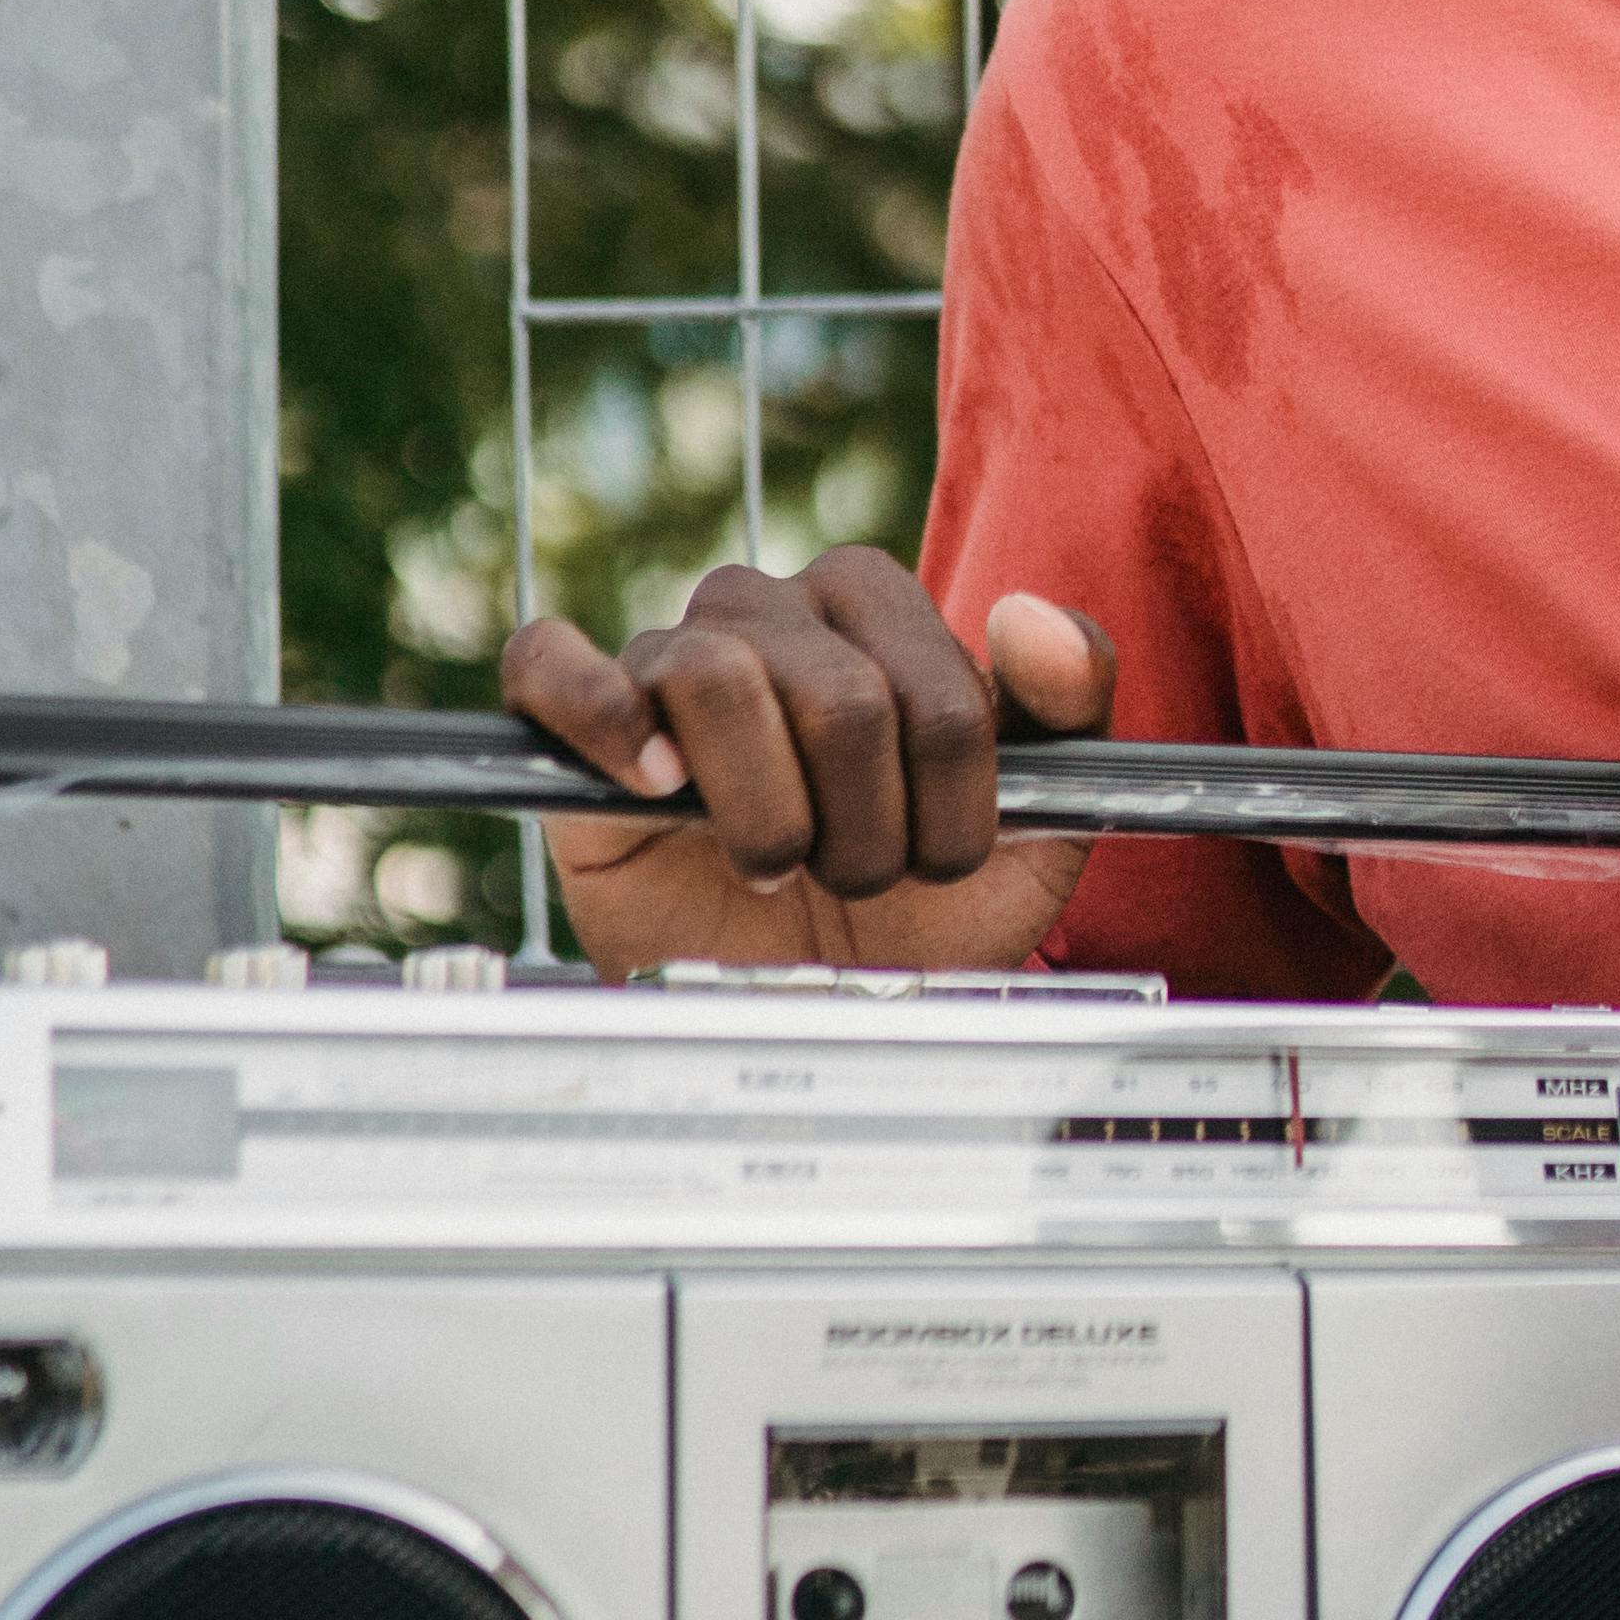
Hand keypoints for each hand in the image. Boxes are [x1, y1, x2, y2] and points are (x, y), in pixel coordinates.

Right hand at [498, 553, 1120, 983]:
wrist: (812, 1011)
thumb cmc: (917, 913)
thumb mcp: (1036, 825)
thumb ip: (1070, 706)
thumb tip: (1029, 614)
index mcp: (870, 608)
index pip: (934, 680)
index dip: (949, 795)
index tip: (941, 858)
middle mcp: (766, 613)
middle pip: (836, 693)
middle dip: (864, 827)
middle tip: (848, 880)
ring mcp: (666, 661)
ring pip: (714, 679)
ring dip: (765, 815)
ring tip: (769, 868)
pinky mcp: (571, 723)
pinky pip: (549, 662)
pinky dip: (600, 715)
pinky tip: (657, 784)